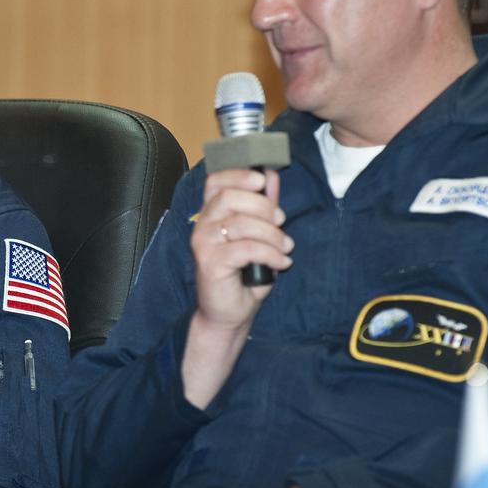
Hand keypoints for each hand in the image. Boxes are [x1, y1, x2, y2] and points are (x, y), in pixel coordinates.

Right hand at [191, 168, 289, 333]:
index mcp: (211, 213)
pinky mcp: (209, 262)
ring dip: (272, 234)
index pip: (215, 181)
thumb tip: (271, 176)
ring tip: (285, 247)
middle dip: (263, 206)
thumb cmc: (243, 275)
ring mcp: (203, 243)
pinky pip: (245, 248)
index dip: (239, 174)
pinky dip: (269, 253)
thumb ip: (263, 206)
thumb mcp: (259, 236)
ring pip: (240, 223)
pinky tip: (281, 263)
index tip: (262, 181)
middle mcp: (202, 225)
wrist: (229, 313)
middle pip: (229, 197)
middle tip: (281, 221)